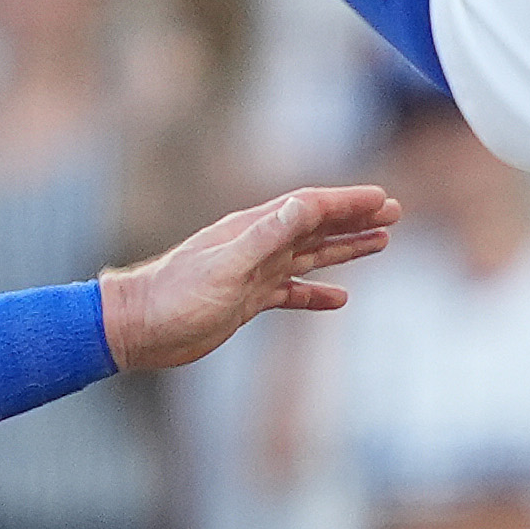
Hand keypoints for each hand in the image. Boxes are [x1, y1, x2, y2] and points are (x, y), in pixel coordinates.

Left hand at [99, 184, 398, 371]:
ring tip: (381, 244)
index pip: (310, 208)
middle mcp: (256, 246)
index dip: (348, 203)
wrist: (135, 328)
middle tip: (394, 214)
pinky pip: (291, 292)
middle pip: (316, 226)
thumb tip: (307, 203)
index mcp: (253, 229)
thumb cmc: (174, 296)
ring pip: (309, 256)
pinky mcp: (245, 301)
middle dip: (356, 220)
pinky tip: (340, 299)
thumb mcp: (226, 264)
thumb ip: (268, 235)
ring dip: (344, 249)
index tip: (383, 199)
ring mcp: (252, 273)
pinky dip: (317, 294)